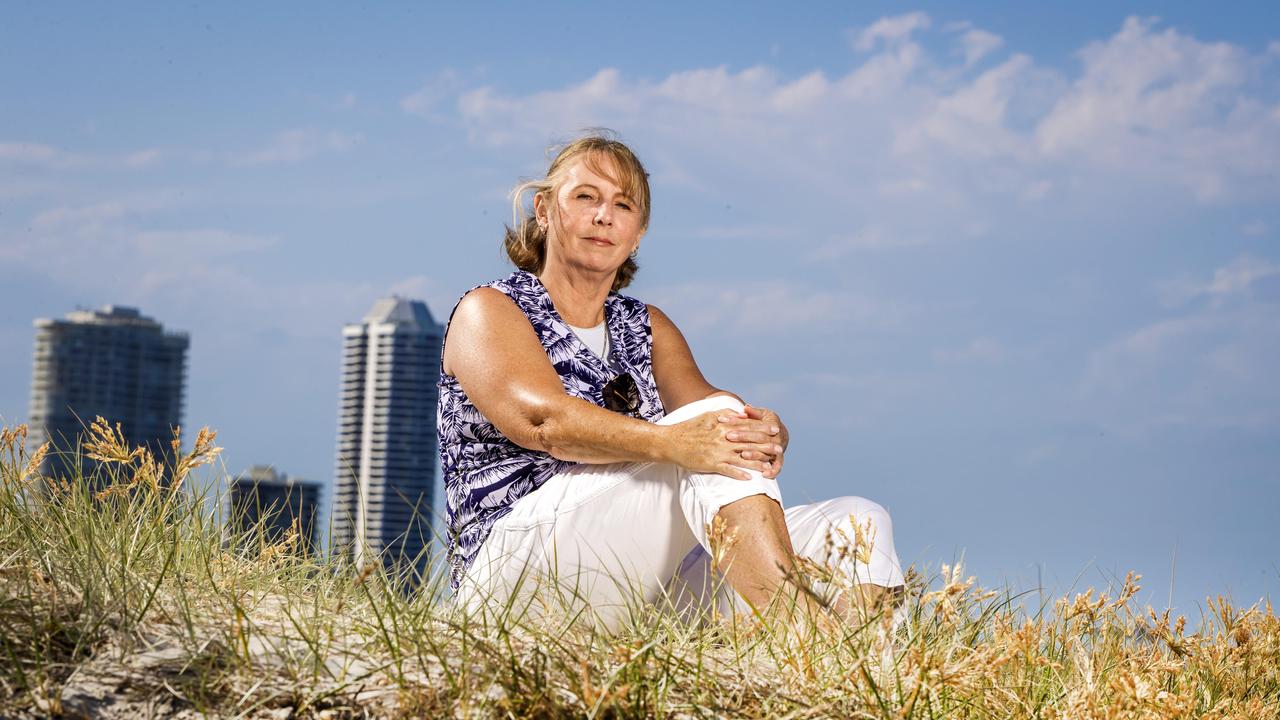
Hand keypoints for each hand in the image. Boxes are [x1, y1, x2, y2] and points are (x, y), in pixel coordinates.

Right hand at [666, 410, 781, 479]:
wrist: (670, 442)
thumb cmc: (688, 428)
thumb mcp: (707, 416)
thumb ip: (726, 413)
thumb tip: (741, 413)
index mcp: (722, 426)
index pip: (747, 427)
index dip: (762, 428)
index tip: (775, 430)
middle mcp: (722, 439)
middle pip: (749, 442)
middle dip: (765, 446)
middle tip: (780, 448)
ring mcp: (717, 452)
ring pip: (742, 458)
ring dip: (757, 462)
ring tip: (770, 466)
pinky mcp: (710, 464)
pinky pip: (728, 470)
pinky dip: (739, 474)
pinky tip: (750, 478)